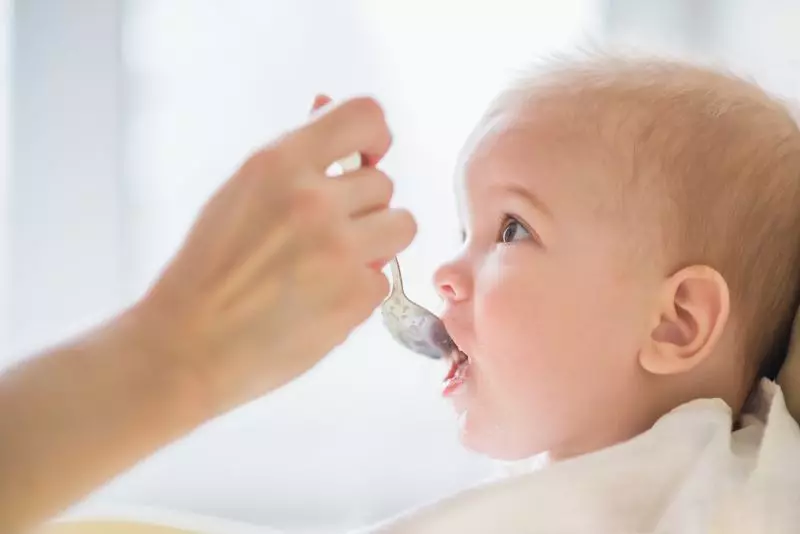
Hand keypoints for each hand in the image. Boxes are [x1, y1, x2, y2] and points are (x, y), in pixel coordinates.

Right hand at [134, 97, 415, 414]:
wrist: (187, 345)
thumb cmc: (206, 269)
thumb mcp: (241, 193)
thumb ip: (293, 155)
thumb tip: (325, 104)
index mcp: (279, 163)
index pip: (364, 116)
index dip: (375, 136)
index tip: (367, 156)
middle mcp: (314, 201)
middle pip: (384, 184)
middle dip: (361, 208)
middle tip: (323, 234)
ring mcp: (339, 251)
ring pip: (401, 227)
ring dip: (375, 243)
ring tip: (332, 264)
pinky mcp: (354, 298)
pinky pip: (383, 280)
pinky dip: (358, 291)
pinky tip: (319, 301)